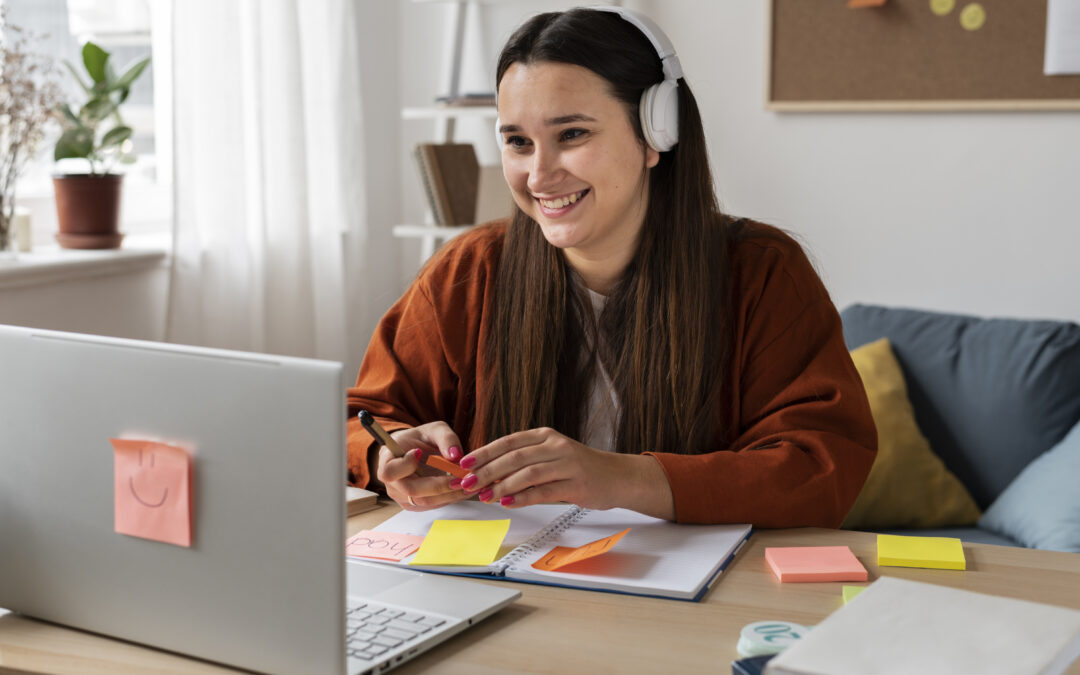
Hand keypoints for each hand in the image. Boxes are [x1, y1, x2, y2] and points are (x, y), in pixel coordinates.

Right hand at [376, 421, 468, 510]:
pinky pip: (432, 505)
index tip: (419, 452)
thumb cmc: (421, 439)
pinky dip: (449, 498)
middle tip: (460, 478)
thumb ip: (446, 438)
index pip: (389, 472)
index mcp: (388, 460)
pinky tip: (462, 489)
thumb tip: (456, 455)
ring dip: (448, 494)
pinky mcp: (414, 505)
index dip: (405, 466)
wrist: (415, 451)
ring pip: (425, 501)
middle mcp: (392, 482)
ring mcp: (402, 496)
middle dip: (439, 485)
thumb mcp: (435, 429)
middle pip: (411, 490)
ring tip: (468, 484)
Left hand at [458, 427, 672, 516]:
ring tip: (484, 496)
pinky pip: (544, 491)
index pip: (509, 442)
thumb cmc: (580, 468)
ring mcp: (567, 464)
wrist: (618, 477)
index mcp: (546, 436)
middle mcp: (556, 446)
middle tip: (468, 483)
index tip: (465, 463)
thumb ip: (525, 461)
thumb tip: (490, 473)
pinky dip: (523, 498)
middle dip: (487, 471)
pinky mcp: (576, 484)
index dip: (485, 452)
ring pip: (527, 473)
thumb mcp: (552, 455)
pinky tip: (507, 503)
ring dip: (502, 486)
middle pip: (514, 457)